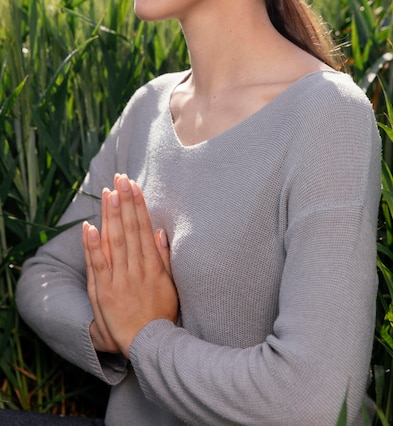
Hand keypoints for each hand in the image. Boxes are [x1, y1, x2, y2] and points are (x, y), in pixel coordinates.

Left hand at [83, 174, 178, 357]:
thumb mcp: (170, 284)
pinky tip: (90, 227)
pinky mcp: (104, 292)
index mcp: (153, 265)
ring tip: (109, 192)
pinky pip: (98, 265)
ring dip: (112, 215)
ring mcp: (119, 280)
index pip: (143, 228)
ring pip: (115, 241)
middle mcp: (136, 269)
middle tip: (121, 178)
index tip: (134, 185)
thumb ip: (164, 257)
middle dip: (125, 202)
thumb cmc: (161, 314)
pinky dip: (93, 246)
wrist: (150, 345)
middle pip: (129, 229)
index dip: (138, 205)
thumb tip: (159, 231)